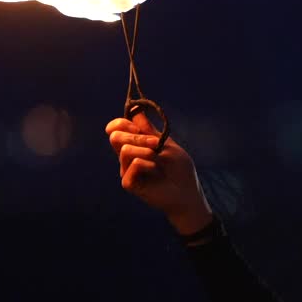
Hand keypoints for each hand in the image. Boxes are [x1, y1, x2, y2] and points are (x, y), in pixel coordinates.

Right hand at [104, 112, 213, 233]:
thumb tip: (135, 108)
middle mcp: (127, 157)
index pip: (116, 129)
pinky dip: (148, 164)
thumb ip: (149, 129)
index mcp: (135, 145)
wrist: (187, 193)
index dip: (121, 122)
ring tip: (159, 158)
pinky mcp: (129, 183)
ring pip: (124, 150)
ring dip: (145, 149)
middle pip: (115, 136)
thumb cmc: (179, 170)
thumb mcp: (167, 144)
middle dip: (136, 135)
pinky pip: (134, 165)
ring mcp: (126, 170)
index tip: (136, 124)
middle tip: (156, 143)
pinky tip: (157, 172)